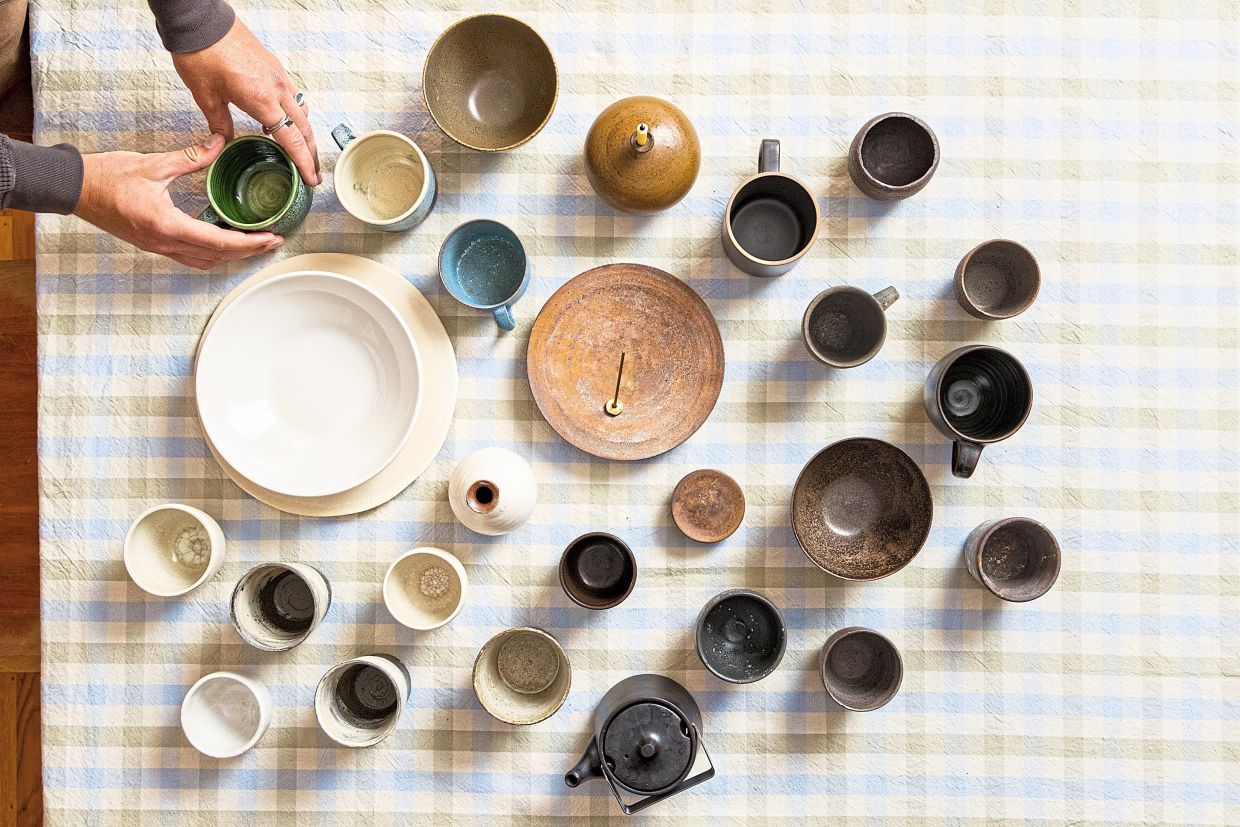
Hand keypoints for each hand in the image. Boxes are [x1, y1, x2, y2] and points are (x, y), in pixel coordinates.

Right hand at [74, 133, 282, 269]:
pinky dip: (212, 253)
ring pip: (204, 261)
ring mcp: (158, 247)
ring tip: (253, 243)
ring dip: (231, 256)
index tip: (271, 238)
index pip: (219, 241)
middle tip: (273, 241)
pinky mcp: (153, 244)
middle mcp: (164, 243)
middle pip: (217, 256)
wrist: (74, 188)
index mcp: (167, 225)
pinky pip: (190, 257)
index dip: (250, 243)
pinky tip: (223, 242)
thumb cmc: (107, 176)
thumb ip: (190, 157)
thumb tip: (219, 143)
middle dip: (249, 251)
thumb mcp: (153, 164)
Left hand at [170, 17, 319, 185]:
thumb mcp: (206, 96)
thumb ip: (220, 123)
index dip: (304, 162)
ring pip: (302, 112)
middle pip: (304, 129)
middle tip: (313, 174)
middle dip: (311, 153)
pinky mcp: (274, 67)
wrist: (201, 21)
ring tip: (301, 150)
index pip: (292, 139)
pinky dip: (294, 113)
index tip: (311, 179)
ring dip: (305, 133)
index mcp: (262, 100)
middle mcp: (277, 89)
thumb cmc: (201, 55)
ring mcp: (278, 76)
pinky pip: (293, 96)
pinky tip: (281, 120)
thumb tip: (225, 141)